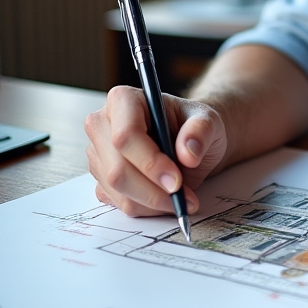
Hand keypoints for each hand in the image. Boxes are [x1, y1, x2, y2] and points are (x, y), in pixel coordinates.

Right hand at [85, 86, 227, 216]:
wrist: (190, 142)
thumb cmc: (195, 126)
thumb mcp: (209, 121)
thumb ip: (201, 131)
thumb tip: (188, 154)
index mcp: (124, 100)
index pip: (126, 136)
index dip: (150, 162)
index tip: (176, 181)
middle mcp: (103, 125)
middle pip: (117, 169)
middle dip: (152, 190)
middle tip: (184, 198)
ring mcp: (99, 154)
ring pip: (116, 190)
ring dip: (152, 202)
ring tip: (184, 199)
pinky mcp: (101, 178)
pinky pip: (118, 202)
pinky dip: (146, 208)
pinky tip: (167, 200)